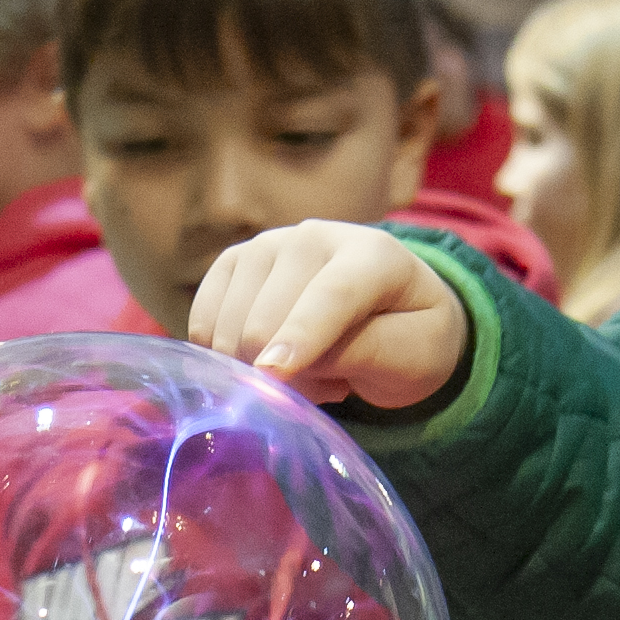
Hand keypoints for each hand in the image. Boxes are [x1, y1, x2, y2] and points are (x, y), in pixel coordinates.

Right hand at [191, 222, 470, 410]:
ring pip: (230, 325)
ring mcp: (267, 245)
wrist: (393, 314)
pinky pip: (204, 325)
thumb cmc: (411, 338)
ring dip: (260, 369)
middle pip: (268, 316)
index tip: (273, 375)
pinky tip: (272, 357)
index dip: (301, 336)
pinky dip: (229, 358)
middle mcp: (314, 236)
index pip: (332, 294)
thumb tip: (287, 362)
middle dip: (285, 374)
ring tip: (310, 367)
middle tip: (332, 382)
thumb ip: (366, 353)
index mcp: (374, 253)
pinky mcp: (232, 264)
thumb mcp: (414, 356)